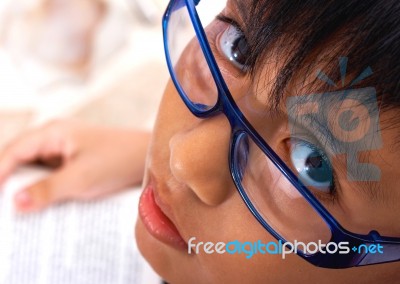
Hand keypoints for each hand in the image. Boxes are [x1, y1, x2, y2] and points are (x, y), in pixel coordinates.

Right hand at [0, 120, 150, 212]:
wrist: (147, 156)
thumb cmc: (117, 160)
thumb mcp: (81, 178)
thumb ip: (47, 190)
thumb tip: (16, 203)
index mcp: (52, 132)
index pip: (12, 151)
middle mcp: (55, 136)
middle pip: (21, 158)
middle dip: (10, 181)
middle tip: (6, 206)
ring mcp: (65, 148)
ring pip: (36, 167)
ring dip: (28, 185)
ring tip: (19, 207)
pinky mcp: (74, 159)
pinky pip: (51, 173)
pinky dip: (44, 186)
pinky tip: (42, 202)